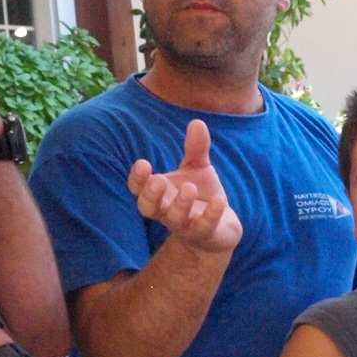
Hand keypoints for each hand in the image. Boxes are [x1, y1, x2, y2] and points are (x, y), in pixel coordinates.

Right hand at [126, 119, 240, 254]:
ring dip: (180, 204)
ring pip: (174, 219)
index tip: (143, 163)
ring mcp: (185, 225)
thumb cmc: (200, 194)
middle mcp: (166, 211)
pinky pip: (204, 228)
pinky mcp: (205, 235)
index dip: (137, 179)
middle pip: (148, 208)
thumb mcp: (198, 168)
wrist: (220, 229)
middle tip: (158, 179)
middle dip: (151, 194)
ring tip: (189, 187)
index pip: (138, 189)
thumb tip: (197, 122)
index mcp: (159, 194)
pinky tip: (219, 200)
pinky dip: (211, 215)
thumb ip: (196, 148)